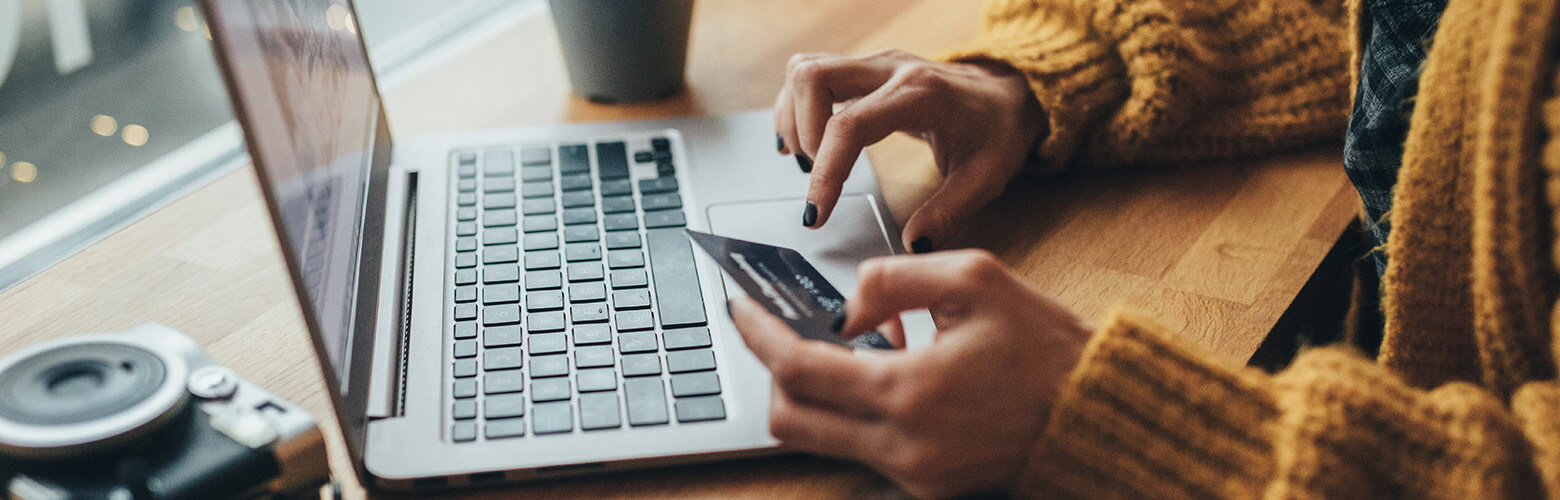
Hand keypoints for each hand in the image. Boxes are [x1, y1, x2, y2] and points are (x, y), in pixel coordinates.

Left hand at [729, 250, 1092, 497]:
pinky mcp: (926, 485)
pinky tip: (891, 372)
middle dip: (774, 370)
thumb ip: (892, 279)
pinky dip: (857, 410)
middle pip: (790, 419)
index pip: (798, 368)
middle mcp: (901, 444)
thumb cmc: (1044, 344)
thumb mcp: (974, 278)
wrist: (1097, 412)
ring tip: (858, 345)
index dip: (758, 335)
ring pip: (820, 438)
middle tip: (782, 329)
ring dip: (819, 391)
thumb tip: (844, 308)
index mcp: (908, 391)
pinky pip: (862, 448)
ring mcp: (912, 473)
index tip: (740, 307)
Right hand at [774, 50, 1044, 251]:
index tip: (816, 213)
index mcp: (920, 94)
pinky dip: (796, 107)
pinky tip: (804, 142)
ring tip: (809, 160)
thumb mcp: (986, 178)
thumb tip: (912, 244)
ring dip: (794, 117)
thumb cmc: (997, 131)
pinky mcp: (864, 69)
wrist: (1008, 95)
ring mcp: (874, 64)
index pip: (850, 125)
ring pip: (805, 69)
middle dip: (802, 133)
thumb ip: (949, 213)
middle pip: (814, 77)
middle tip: (816, 175)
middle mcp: (891, 69)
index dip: (826, 171)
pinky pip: (811, 74)